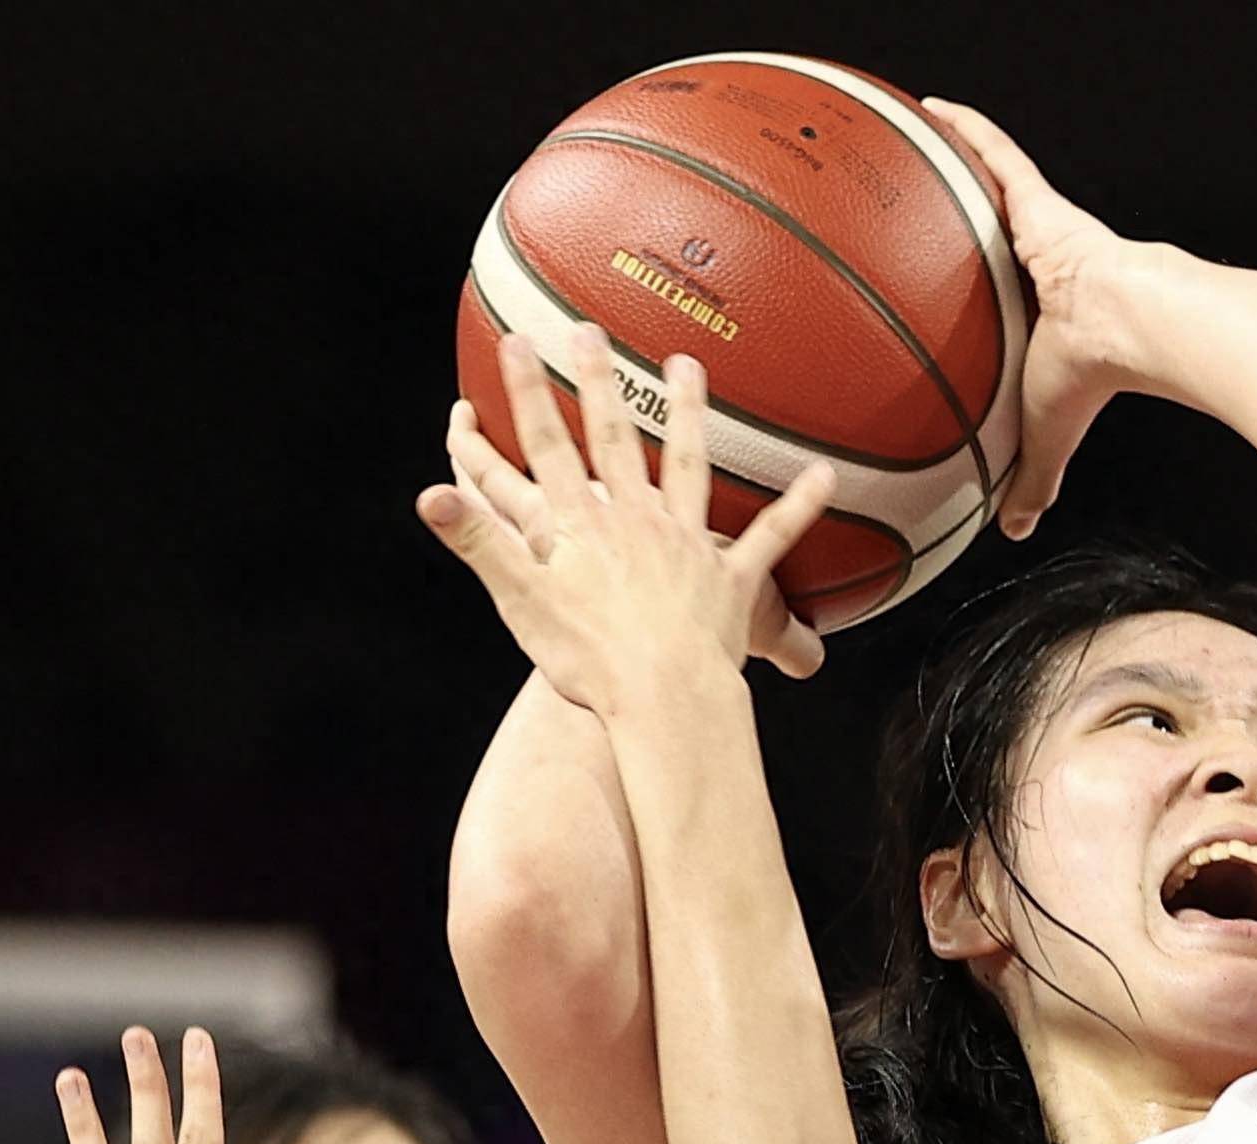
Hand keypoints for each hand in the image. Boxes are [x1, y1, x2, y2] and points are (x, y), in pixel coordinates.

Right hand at [418, 335, 835, 707]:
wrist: (661, 699)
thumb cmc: (589, 660)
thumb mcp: (519, 600)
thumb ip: (478, 541)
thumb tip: (429, 495)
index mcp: (580, 524)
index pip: (546, 445)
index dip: (527, 394)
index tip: (514, 343)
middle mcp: (634, 519)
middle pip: (613, 437)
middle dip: (598, 380)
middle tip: (588, 331)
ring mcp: (685, 543)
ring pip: (687, 463)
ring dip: (687, 412)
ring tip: (686, 364)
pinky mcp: (729, 579)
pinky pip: (770, 537)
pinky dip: (800, 506)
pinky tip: (827, 474)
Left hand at [922, 99, 1145, 538]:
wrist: (1129, 327)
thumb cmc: (1091, 376)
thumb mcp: (1042, 436)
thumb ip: (1028, 480)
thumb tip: (1012, 534)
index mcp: (1037, 311)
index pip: (998, 294)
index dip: (973, 287)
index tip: (942, 287)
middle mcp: (1035, 261)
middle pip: (985, 232)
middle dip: (953, 218)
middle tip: (911, 212)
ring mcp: (1038, 224)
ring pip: (987, 182)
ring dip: (954, 160)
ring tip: (907, 143)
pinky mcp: (1040, 198)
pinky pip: (997, 152)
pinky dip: (968, 128)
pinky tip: (932, 106)